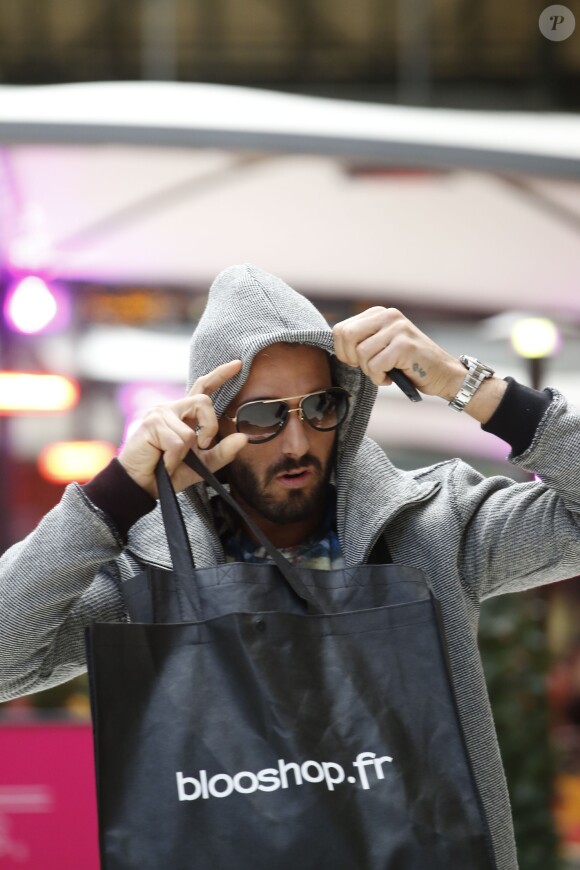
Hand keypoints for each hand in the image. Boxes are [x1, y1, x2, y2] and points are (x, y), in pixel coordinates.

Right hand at [118, 360, 247, 496]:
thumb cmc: (168, 473)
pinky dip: (174, 459)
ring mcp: (160, 414)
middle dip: (210, 427)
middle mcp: (172, 409)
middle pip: (204, 401)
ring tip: (169, 460)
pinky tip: (162, 462)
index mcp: (184, 415)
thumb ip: (223, 452)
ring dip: (185, 453)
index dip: (220, 375)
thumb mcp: (202, 464)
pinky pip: (179, 442)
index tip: (238, 364)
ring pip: (191, 431)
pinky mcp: (152, 424)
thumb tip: (244, 438)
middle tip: (201, 446)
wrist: (142, 485)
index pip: (202, 388)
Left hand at [333, 307, 464, 398]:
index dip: (343, 352)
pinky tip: (391, 378)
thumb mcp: (381, 345)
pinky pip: (375, 366)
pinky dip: (379, 379)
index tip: (358, 362)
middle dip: (352, 359)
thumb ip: (362, 340)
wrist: (442, 374)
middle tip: (367, 368)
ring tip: (383, 373)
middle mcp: (388, 316)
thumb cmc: (408, 364)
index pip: (340, 329)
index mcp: (378, 313)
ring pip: (361, 354)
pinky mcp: (405, 345)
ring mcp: (398, 328)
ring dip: (369, 371)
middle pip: (346, 336)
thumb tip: (336, 345)